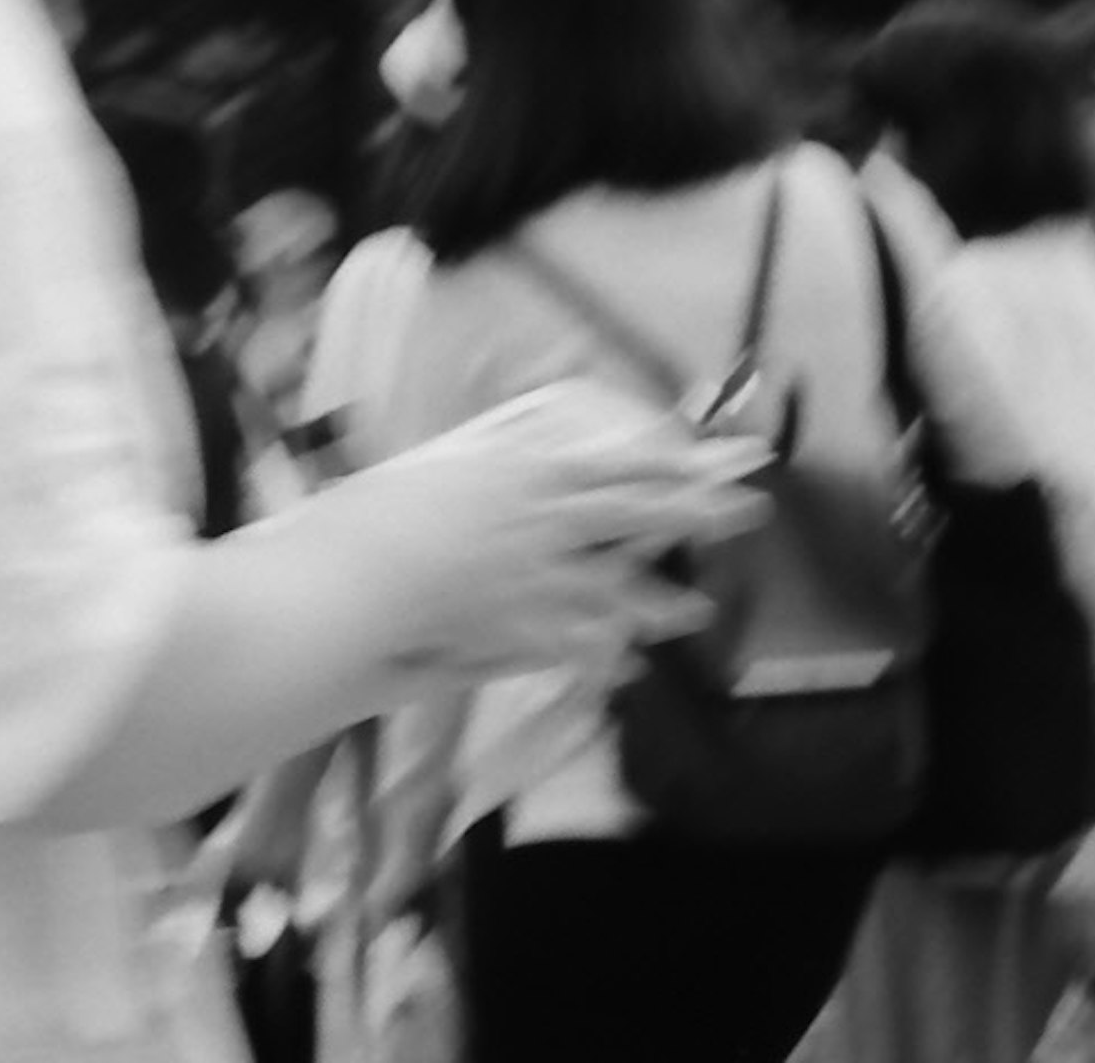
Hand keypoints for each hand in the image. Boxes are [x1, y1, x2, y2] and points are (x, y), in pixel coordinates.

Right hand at [332, 380, 765, 689]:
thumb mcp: (430, 467)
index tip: (704, 455)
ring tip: (698, 608)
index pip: (610, 462)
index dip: (665, 458)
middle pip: (636, 513)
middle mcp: (539, 524)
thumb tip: (518, 429)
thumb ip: (484, 454)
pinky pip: (575, 646)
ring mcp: (535, 584)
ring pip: (619, 588)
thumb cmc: (367, 517)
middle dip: (698, 508)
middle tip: (751, 508)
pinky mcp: (519, 635)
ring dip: (664, 599)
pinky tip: (628, 665)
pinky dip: (603, 654)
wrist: (344, 588)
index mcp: (516, 473)